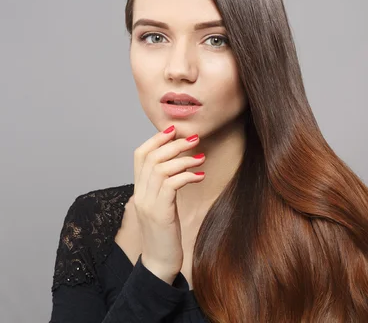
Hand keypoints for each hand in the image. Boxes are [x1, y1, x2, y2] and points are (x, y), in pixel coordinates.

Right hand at [132, 125, 205, 283]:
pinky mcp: (160, 213)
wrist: (159, 263)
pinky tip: (200, 176)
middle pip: (150, 157)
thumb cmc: (165, 234)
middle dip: (173, 144)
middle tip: (194, 138)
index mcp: (139, 190)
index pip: (139, 155)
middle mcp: (140, 194)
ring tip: (201, 157)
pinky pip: (171, 185)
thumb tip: (179, 166)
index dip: (156, 139)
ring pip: (160, 168)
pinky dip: (187, 176)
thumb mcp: (163, 206)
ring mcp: (148, 203)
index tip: (174, 130)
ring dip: (183, 158)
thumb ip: (165, 187)